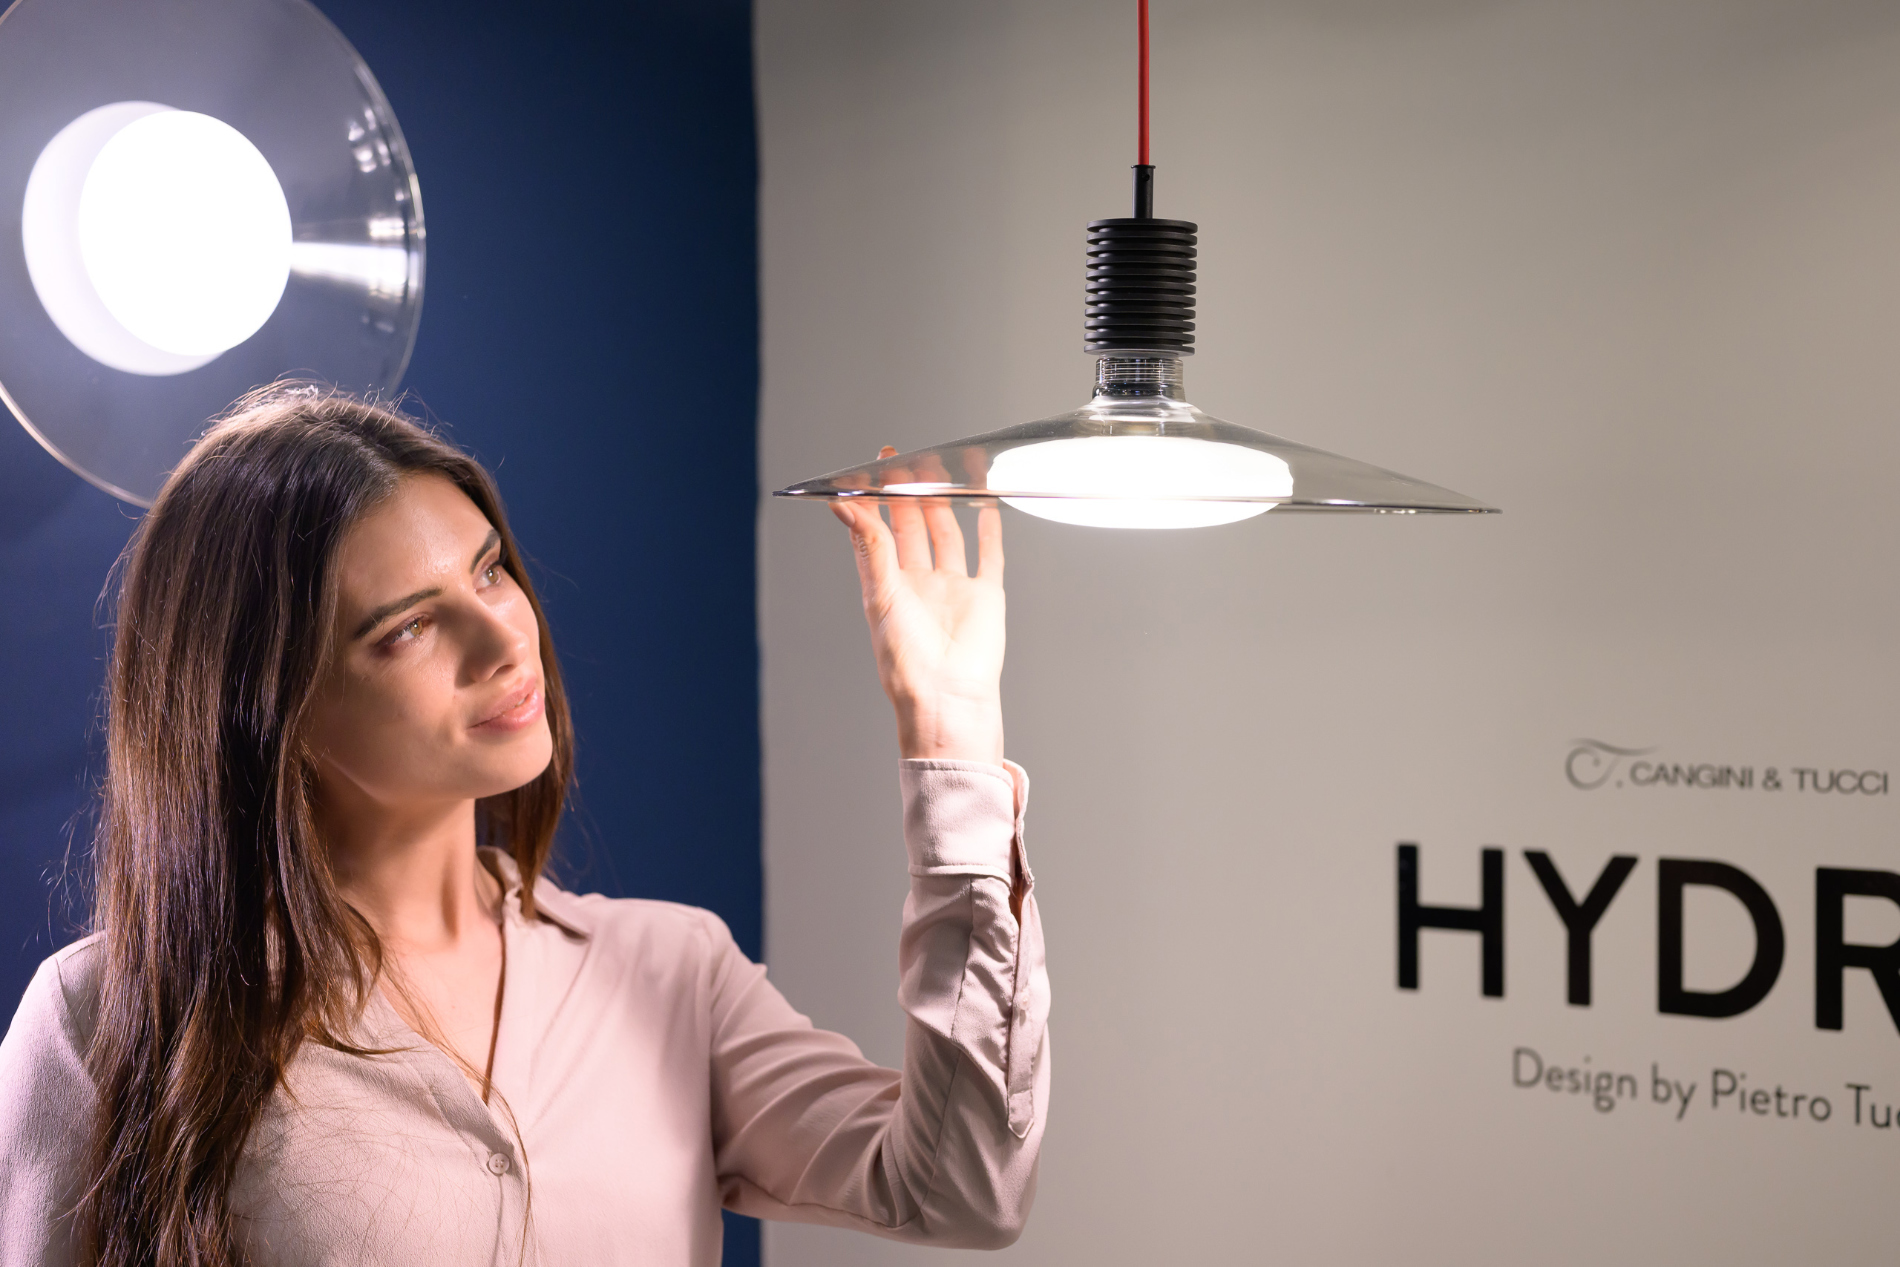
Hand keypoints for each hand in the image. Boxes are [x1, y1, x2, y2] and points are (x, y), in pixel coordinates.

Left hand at [833, 449, 1004, 765]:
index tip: (868, 472)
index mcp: (888, 587)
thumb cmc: (908, 663)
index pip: (877, 534)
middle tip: (905, 462)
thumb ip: (871, 547)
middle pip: (912, 528)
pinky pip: (988, 556)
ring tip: (940, 474)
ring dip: (943, 506)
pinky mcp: (984, 596)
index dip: (872, 503)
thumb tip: (845, 508)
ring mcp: (953, 589)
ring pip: (947, 536)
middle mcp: (919, 585)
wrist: (949, 697)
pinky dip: (990, 531)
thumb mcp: (881, 596)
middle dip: (907, 496)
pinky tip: (986, 507)